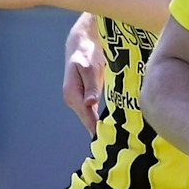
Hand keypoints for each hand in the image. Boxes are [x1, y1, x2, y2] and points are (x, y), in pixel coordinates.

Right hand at [61, 21, 104, 135]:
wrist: (81, 42)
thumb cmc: (86, 53)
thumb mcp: (90, 68)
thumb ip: (91, 86)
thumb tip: (90, 104)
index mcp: (73, 95)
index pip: (87, 117)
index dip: (96, 129)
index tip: (108, 141)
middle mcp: (73, 100)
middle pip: (87, 120)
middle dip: (99, 131)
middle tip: (116, 145)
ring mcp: (78, 99)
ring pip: (89, 117)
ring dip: (100, 126)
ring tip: (114, 139)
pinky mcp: (84, 96)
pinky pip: (92, 112)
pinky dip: (99, 118)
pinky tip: (109, 126)